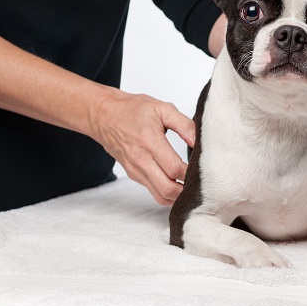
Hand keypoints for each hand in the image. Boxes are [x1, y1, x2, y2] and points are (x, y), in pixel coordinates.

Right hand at [91, 90, 194, 204]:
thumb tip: (199, 142)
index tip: (203, 168)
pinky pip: (154, 192)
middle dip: (187, 190)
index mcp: (149, 141)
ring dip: (178, 195)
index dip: (192, 173)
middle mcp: (141, 160)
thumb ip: (184, 125)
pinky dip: (168, 193)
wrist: (103, 115)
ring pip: (161, 196)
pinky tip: (179, 184)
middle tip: (200, 182)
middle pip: (168, 189)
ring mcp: (136, 170)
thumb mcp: (162, 109)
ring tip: (191, 186)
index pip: (175, 169)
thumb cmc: (132, 110)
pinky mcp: (134, 175)